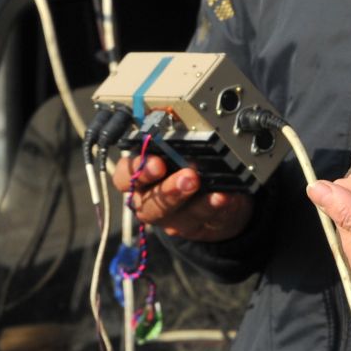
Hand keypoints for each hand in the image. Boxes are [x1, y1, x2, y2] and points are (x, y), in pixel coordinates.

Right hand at [110, 153, 253, 241]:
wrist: (208, 194)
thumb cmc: (183, 164)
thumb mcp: (174, 148)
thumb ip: (170, 139)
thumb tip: (175, 122)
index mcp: (138, 179)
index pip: (124, 177)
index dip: (138, 171)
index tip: (157, 163)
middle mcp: (148, 202)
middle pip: (149, 204)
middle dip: (170, 190)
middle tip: (189, 177)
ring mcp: (171, 219)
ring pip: (180, 217)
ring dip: (199, 203)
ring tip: (215, 191)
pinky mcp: (194, 228)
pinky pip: (205, 221)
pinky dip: (217, 208)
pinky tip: (226, 197)